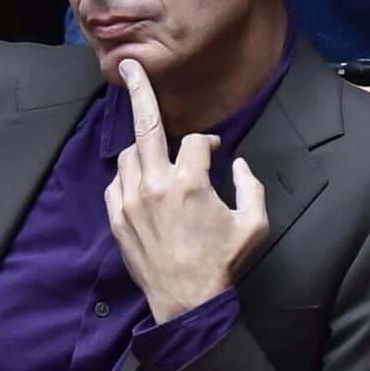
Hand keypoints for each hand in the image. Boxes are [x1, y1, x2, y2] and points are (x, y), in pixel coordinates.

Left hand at [105, 58, 268, 323]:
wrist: (186, 303)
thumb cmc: (222, 264)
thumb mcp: (254, 225)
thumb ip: (252, 186)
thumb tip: (237, 163)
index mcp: (190, 182)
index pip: (198, 140)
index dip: (211, 143)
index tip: (217, 152)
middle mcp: (155, 185)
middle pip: (145, 125)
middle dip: (139, 91)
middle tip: (128, 67)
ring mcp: (130, 201)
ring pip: (129, 154)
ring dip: (144, 148)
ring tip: (157, 155)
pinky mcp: (116, 218)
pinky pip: (116, 183)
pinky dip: (129, 177)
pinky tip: (143, 185)